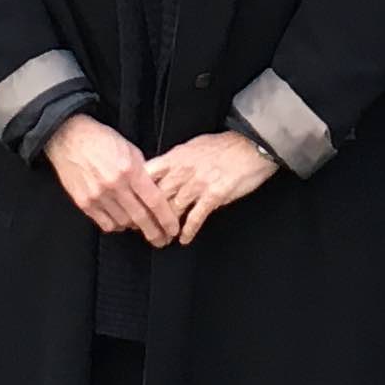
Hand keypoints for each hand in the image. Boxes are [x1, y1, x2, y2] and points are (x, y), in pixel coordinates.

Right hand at [46, 114, 183, 243]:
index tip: (173, 229)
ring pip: (123, 223)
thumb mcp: (130, 150)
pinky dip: (117, 226)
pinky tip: (122, 222)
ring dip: (136, 228)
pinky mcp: (84, 203)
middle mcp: (114, 186)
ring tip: (143, 228)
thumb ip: (143, 172)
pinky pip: (105, 223)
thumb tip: (155, 191)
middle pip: (140, 218)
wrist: (69, 138)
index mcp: (130, 170)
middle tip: (163, 240)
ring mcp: (98, 196)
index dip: (166, 219)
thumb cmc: (101, 140)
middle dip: (155, 233)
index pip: (154, 201)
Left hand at [146, 130, 278, 240]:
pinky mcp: (214, 195)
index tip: (132, 205)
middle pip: (157, 197)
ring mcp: (198, 183)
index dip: (137, 192)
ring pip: (173, 209)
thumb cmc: (225, 145)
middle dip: (148, 216)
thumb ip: (177, 161)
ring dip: (166, 227)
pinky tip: (184, 239)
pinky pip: (195, 217)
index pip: (147, 174)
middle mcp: (183, 170)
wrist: (252, 146)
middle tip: (142, 230)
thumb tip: (163, 173)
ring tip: (162, 239)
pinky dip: (188, 231)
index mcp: (176, 157)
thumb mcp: (194, 146)